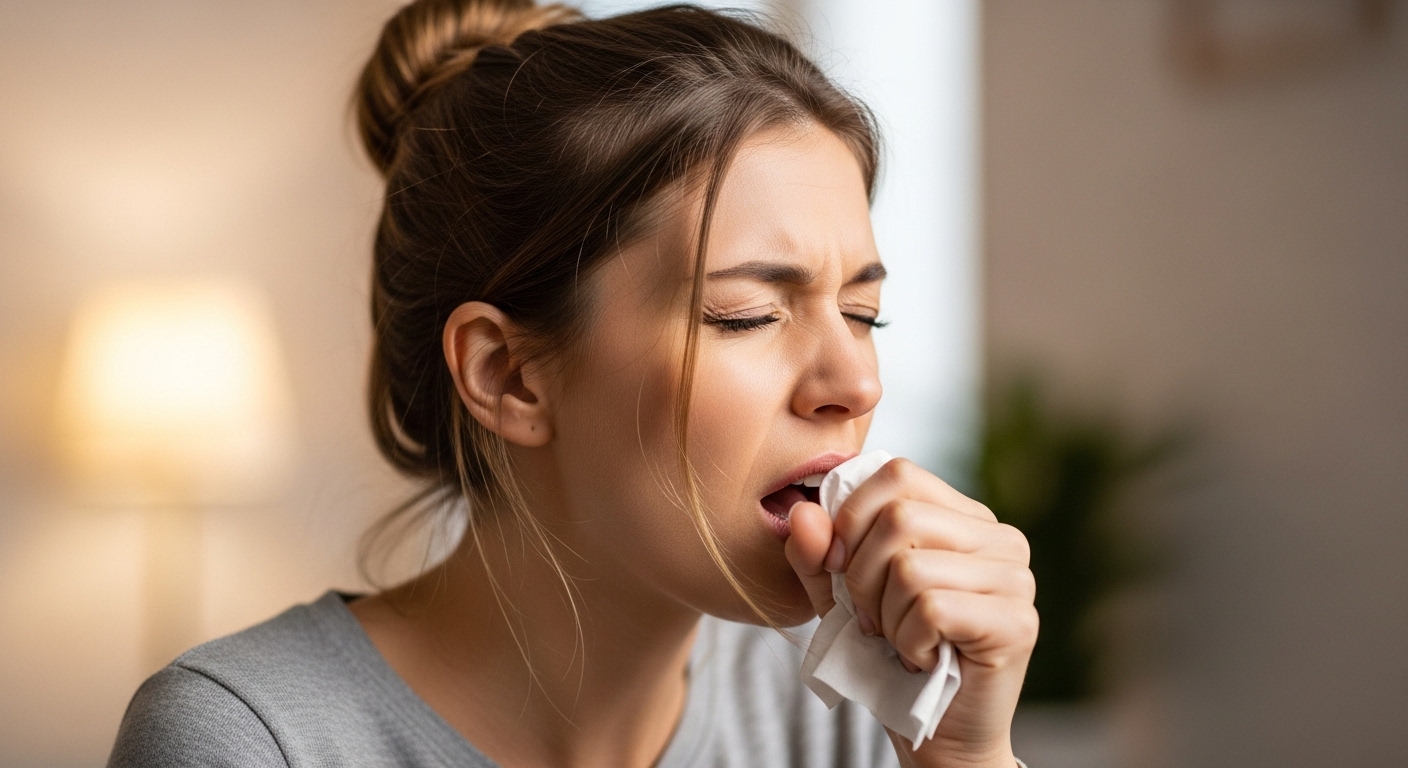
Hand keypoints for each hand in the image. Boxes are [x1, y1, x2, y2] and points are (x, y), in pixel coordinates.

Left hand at [785, 458, 1036, 767]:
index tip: (841, 569)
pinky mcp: (1017, 621)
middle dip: (861, 577)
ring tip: (902, 640)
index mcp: (963, 516)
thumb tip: (803, 513)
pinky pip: (931, 609)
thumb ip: (816, 552)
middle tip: (873, 619)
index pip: (896, 474)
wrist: (935, 734)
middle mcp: (1000, 537)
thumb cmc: (891, 655)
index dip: (851, 518)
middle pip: (899, 518)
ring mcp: (1016, 578)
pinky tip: (923, 658)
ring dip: (886, 617)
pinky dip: (908, 642)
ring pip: (911, 567)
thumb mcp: (839, 595)